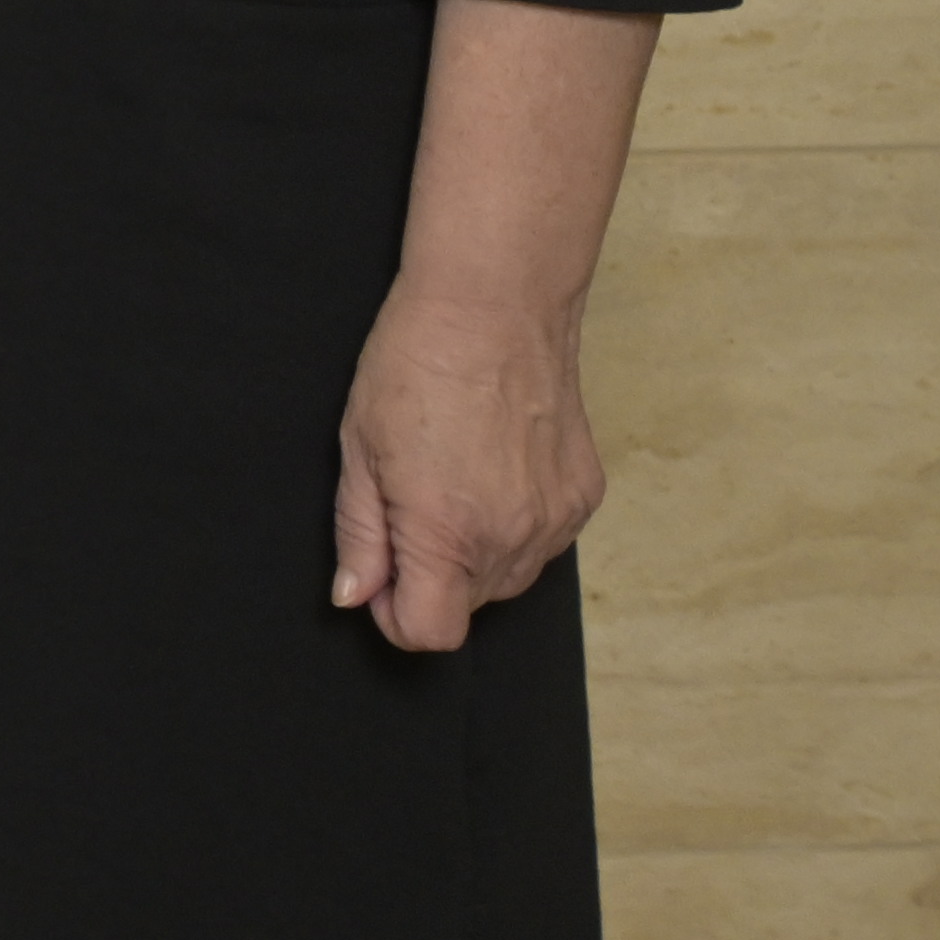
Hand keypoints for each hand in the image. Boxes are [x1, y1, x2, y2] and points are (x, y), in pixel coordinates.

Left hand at [333, 274, 605, 650]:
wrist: (495, 307)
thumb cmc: (416, 365)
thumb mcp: (359, 449)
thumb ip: (360, 535)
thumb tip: (355, 594)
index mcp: (447, 531)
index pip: (430, 633)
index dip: (395, 616)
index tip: (381, 579)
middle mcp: (511, 537)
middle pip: (466, 605)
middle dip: (430, 576)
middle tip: (408, 505)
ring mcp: (556, 521)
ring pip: (507, 578)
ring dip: (474, 552)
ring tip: (451, 478)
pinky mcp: (585, 498)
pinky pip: (542, 541)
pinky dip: (514, 524)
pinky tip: (492, 470)